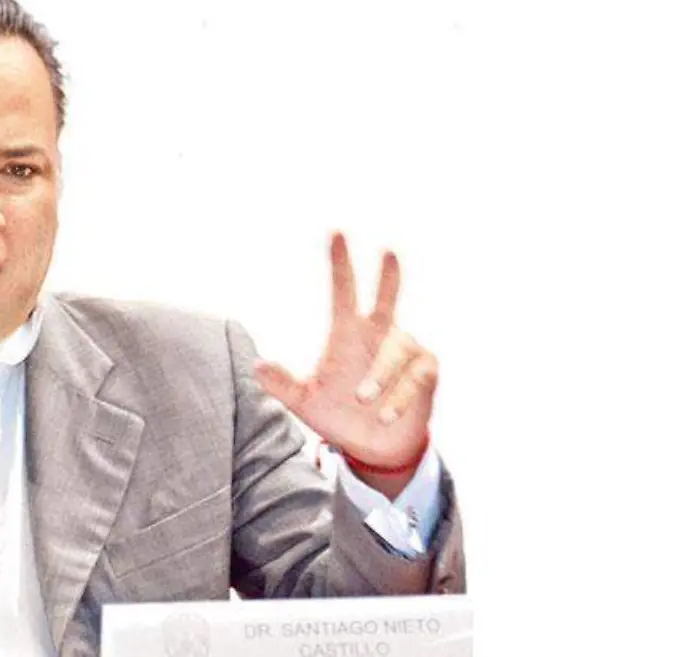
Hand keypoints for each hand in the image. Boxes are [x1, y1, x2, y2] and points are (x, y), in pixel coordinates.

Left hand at [254, 232, 437, 494]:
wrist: (370, 448)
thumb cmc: (337, 416)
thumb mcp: (305, 402)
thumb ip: (282, 385)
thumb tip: (256, 365)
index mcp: (347, 334)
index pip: (344, 290)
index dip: (340, 263)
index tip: (336, 233)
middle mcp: (378, 336)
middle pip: (387, 297)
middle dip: (388, 276)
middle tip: (387, 251)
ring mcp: (405, 353)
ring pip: (396, 351)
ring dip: (380, 375)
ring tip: (364, 399)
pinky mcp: (424, 373)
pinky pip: (416, 376)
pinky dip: (400, 395)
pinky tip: (386, 413)